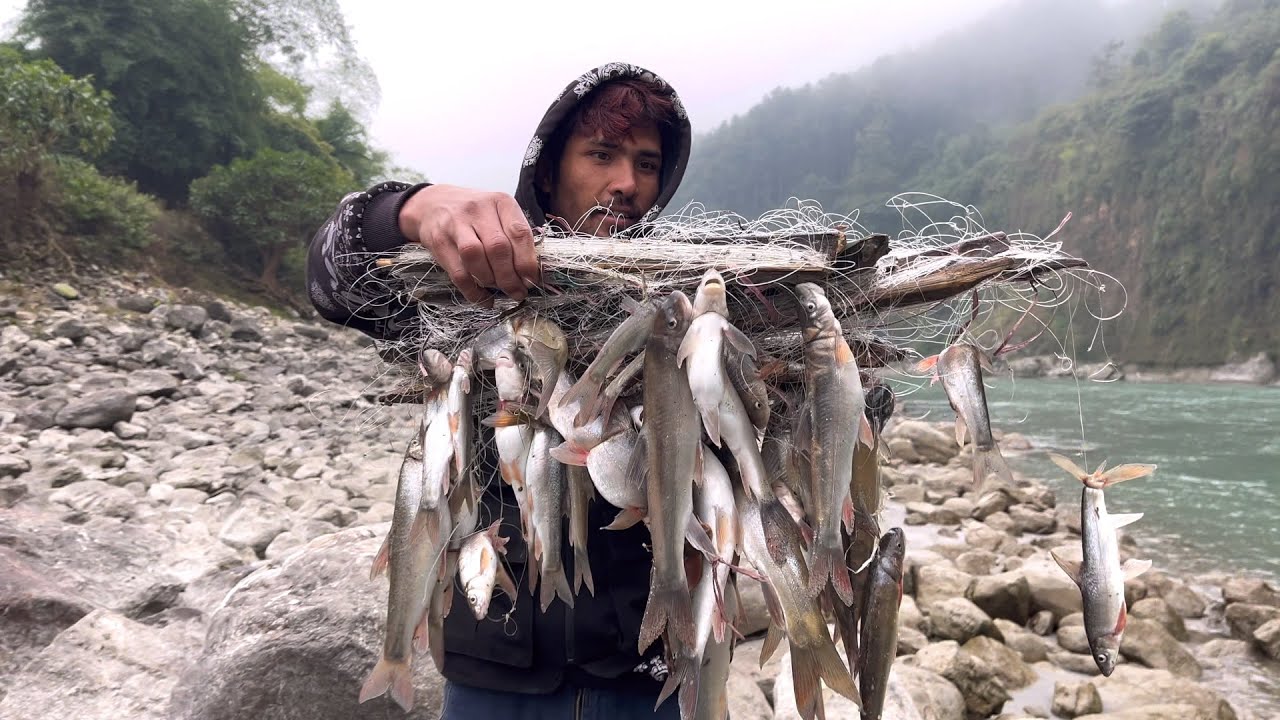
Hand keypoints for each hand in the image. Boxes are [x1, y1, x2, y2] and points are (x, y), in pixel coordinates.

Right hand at [398, 184, 541, 305]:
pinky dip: (473, 291)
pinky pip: (458, 272)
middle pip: (497, 248)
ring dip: (491, 281)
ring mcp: (456, 224)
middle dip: (510, 277)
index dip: (527, 261)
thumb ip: (515, 238)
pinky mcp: (439, 241)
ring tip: (500, 291)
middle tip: (517, 292)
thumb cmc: (476, 215)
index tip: (531, 280)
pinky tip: (483, 298)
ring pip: (475, 257)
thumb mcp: (498, 214)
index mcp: (501, 202)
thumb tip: (530, 274)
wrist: (433, 204)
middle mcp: (478, 210)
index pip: (519, 233)